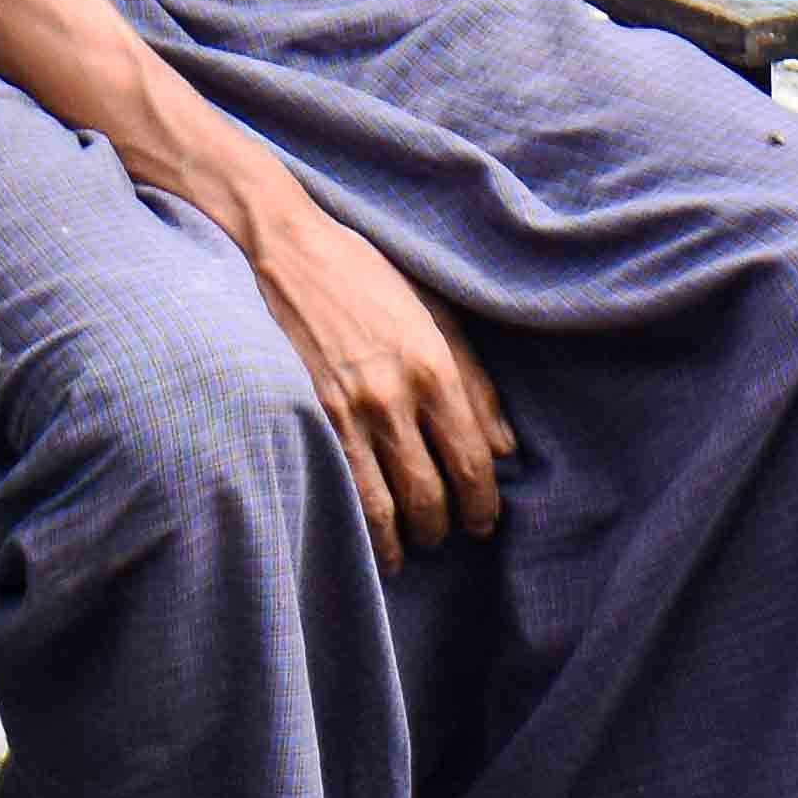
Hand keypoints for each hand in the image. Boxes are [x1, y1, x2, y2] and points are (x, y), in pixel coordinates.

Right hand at [238, 186, 511, 567]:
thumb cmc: (370, 277)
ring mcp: (347, 412)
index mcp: (434, 366)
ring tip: (415, 545)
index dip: (483, 501)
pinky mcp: (309, 418)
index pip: (471, 459)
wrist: (291, 252)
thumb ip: (476, 382)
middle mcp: (394, 396)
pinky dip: (363, 528)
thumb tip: (506, 448)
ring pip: (386, 505)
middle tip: (453, 533)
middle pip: (431, 492)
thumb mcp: (439, 314)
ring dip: (407, 538)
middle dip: (447, 525)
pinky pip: (343, 491)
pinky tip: (374, 542)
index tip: (485, 520)